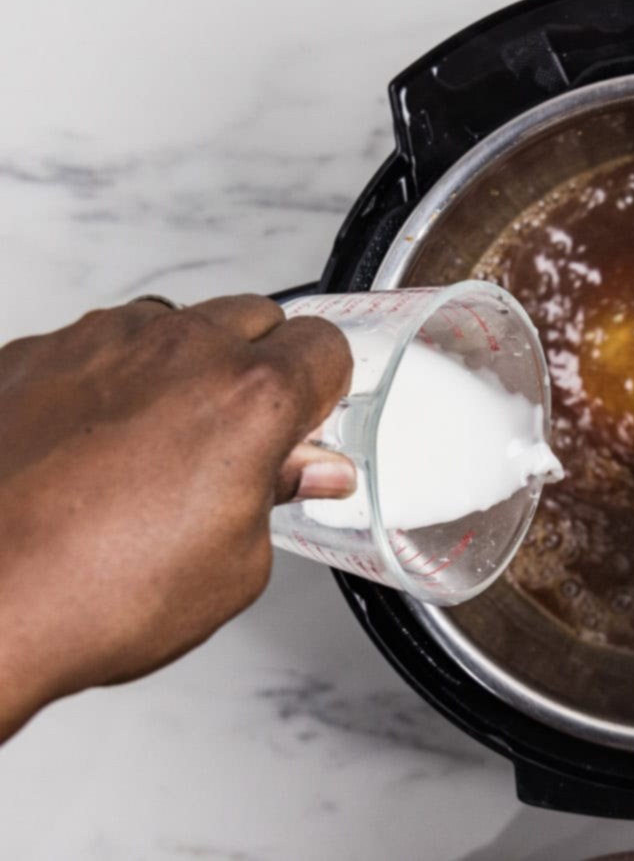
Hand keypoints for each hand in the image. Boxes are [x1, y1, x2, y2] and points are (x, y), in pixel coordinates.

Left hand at [0, 296, 352, 738]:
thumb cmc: (93, 595)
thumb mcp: (233, 567)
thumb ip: (276, 498)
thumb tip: (297, 474)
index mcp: (249, 397)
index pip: (325, 347)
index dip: (325, 389)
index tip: (310, 421)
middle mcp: (177, 351)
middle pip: (254, 316)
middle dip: (261, 365)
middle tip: (244, 433)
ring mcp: (95, 344)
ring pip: (172, 324)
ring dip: (184, 365)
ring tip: (162, 440)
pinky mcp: (29, 356)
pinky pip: (94, 347)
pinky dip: (108, 382)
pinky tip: (92, 448)